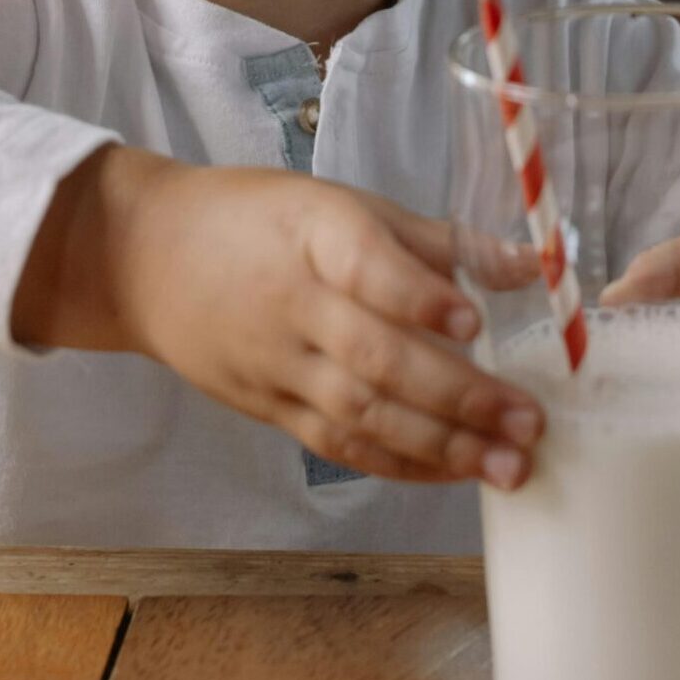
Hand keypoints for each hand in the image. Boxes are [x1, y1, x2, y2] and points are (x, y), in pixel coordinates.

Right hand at [13, 146, 543, 488]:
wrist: (144, 258)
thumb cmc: (260, 221)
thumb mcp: (343, 204)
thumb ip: (438, 240)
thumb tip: (535, 266)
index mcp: (316, 234)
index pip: (368, 267)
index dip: (420, 296)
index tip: (476, 322)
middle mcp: (295, 304)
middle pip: (376, 358)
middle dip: (459, 397)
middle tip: (529, 424)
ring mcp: (278, 365)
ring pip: (361, 414)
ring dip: (442, 447)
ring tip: (508, 468)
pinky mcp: (268, 408)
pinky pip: (338, 443)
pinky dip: (398, 463)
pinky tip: (453, 474)